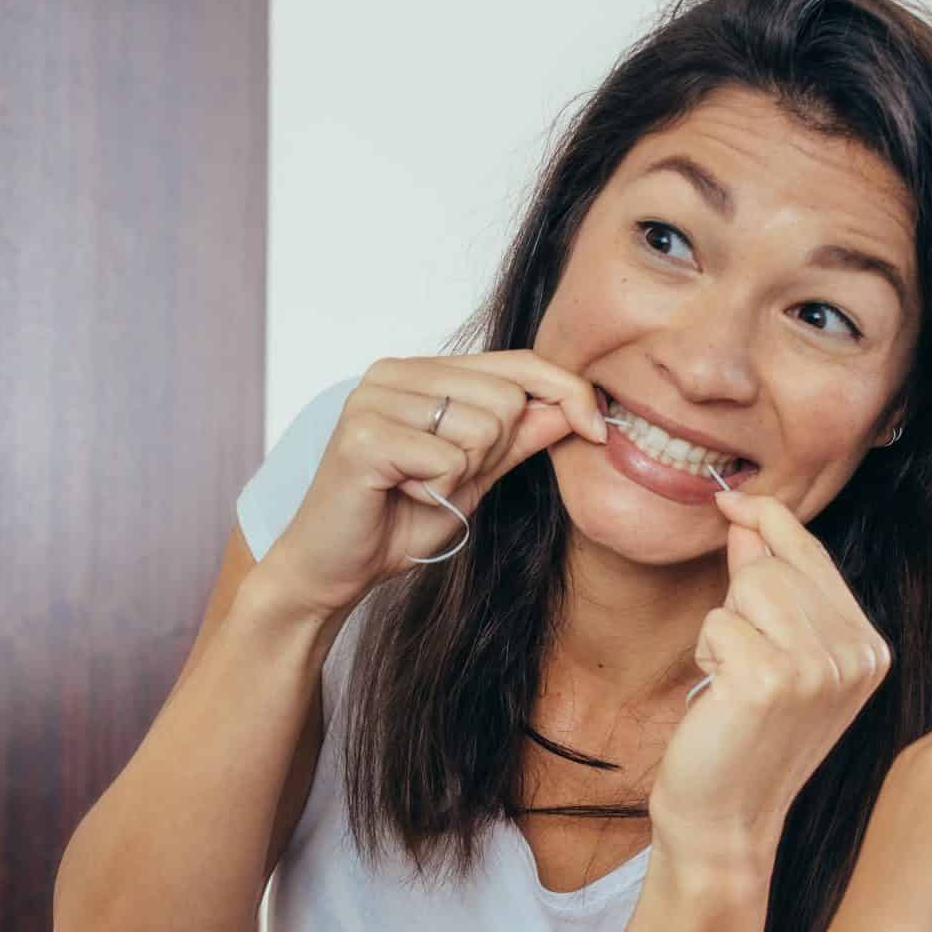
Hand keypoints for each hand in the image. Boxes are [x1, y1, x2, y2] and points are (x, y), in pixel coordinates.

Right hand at [255, 352, 604, 616]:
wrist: (331, 569)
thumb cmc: (395, 521)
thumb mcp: (474, 477)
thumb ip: (518, 438)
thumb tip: (575, 406)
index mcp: (419, 372)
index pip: (516, 361)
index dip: (567, 391)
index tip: (599, 429)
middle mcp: (394, 372)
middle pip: (507, 397)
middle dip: (494, 453)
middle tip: (444, 480)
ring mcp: (374, 398)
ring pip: (483, 427)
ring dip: (462, 475)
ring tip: (418, 487)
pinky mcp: (364, 435)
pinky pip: (449, 459)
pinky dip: (437, 491)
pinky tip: (400, 495)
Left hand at [648, 491, 890, 873]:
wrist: (727, 821)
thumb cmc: (744, 738)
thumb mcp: (774, 655)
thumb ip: (770, 585)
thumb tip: (748, 518)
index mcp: (870, 647)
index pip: (813, 554)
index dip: (768, 520)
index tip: (733, 502)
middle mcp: (857, 655)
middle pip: (776, 564)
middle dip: (740, 598)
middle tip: (741, 661)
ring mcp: (819, 669)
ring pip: (749, 586)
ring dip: (723, 627)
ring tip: (733, 678)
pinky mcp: (771, 680)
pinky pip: (717, 622)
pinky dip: (706, 654)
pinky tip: (721, 698)